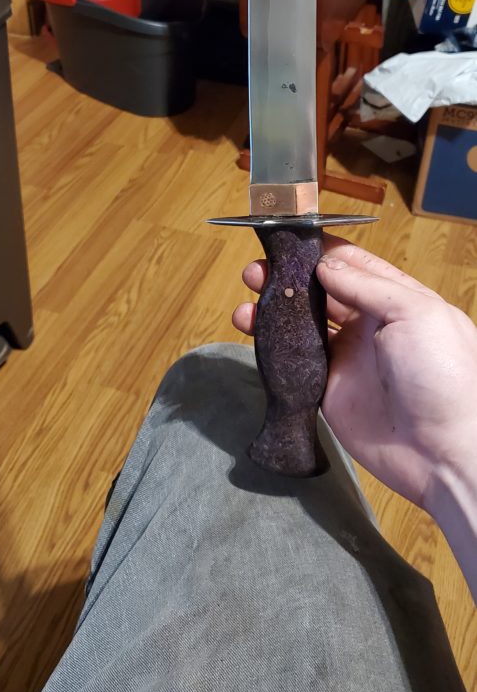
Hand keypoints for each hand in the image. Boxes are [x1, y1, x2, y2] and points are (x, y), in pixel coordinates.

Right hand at [233, 235, 476, 512]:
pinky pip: (293, 361)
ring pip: (302, 323)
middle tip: (258, 270)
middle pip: (321, 291)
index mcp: (396, 300)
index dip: (320, 250)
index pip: (353, 264)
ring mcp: (346, 357)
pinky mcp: (326, 389)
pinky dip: (269, 344)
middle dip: (289, 276)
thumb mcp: (417, 315)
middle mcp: (369, 324)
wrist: (441, 452)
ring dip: (274, 306)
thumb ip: (369, 286)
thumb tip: (325, 265)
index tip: (287, 239)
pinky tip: (249, 329)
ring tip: (249, 296)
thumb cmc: (442, 376)